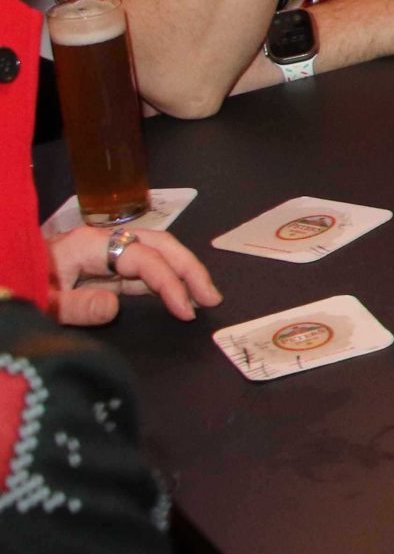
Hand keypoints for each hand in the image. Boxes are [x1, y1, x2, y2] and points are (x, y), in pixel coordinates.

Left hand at [47, 226, 221, 325]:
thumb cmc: (14, 286)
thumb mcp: (41, 302)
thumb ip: (76, 306)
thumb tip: (115, 305)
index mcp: (89, 245)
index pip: (143, 260)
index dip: (169, 283)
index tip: (186, 311)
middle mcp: (101, 242)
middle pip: (158, 245)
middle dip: (188, 269)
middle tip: (212, 298)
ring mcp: (100, 253)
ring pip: (152, 253)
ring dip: (180, 272)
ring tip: (201, 296)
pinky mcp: (97, 266)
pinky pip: (136, 269)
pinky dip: (159, 280)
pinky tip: (170, 295)